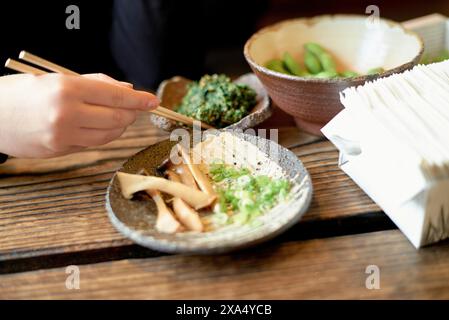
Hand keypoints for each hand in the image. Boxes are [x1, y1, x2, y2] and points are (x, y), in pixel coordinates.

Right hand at [0, 73, 158, 157]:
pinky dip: (102, 135)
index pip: (115, 96)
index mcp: (67, 89)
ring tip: (118, 115)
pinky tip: (99, 126)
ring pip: (108, 135)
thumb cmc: (24, 91)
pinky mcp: (59, 150)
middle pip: (117, 118)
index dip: (138, 99)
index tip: (153, 101)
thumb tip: (127, 89)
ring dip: (119, 126)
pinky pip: (92, 143)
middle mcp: (67, 114)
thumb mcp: (57, 78)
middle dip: (131, 113)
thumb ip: (95, 83)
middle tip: (135, 107)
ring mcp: (63, 136)